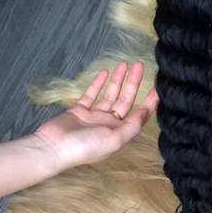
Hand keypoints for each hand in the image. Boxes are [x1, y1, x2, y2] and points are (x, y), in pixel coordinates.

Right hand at [32, 62, 157, 171]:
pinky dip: (97, 84)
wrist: (53, 147)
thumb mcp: (114, 140)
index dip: (150, 102)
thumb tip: (145, 112)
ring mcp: (93, 117)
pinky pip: (91, 94)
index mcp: (119, 133)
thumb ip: (132, 126)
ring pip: (109, 94)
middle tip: (139, 65)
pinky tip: (104, 72)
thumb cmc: (85, 147)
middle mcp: (108, 124)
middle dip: (133, 83)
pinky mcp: (78, 111)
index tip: (158, 87)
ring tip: (124, 64)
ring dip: (117, 80)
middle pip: (125, 100)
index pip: (139, 115)